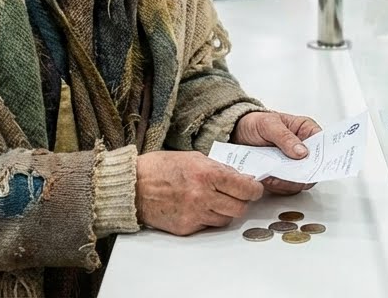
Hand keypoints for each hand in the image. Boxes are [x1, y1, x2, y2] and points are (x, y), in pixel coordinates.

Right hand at [134, 151, 263, 234]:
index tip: (254, 188)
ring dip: (226, 210)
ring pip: (226, 219)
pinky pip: (208, 225)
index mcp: (207, 174)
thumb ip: (219, 169)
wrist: (133, 186)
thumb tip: (241, 178)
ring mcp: (195, 214)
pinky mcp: (186, 228)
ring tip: (215, 199)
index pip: (246, 188)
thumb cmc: (160, 168)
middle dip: (242, 201)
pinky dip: (209, 218)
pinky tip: (199, 207)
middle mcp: (203, 196)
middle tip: (237, 195)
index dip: (254, 189)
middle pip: (240, 208)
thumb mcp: (194, 158)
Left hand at [231, 111, 321, 194]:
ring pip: (301, 180)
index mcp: (306, 131)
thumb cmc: (255, 122)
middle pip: (313, 168)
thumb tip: (302, 152)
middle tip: (286, 175)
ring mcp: (293, 164)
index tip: (313, 165)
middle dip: (301, 174)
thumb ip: (285, 137)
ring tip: (271, 177)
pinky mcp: (282, 175)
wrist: (237, 132)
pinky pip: (286, 186)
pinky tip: (267, 179)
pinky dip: (277, 186)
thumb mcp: (269, 124)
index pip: (324, 145)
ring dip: (287, 182)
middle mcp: (303, 149)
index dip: (323, 157)